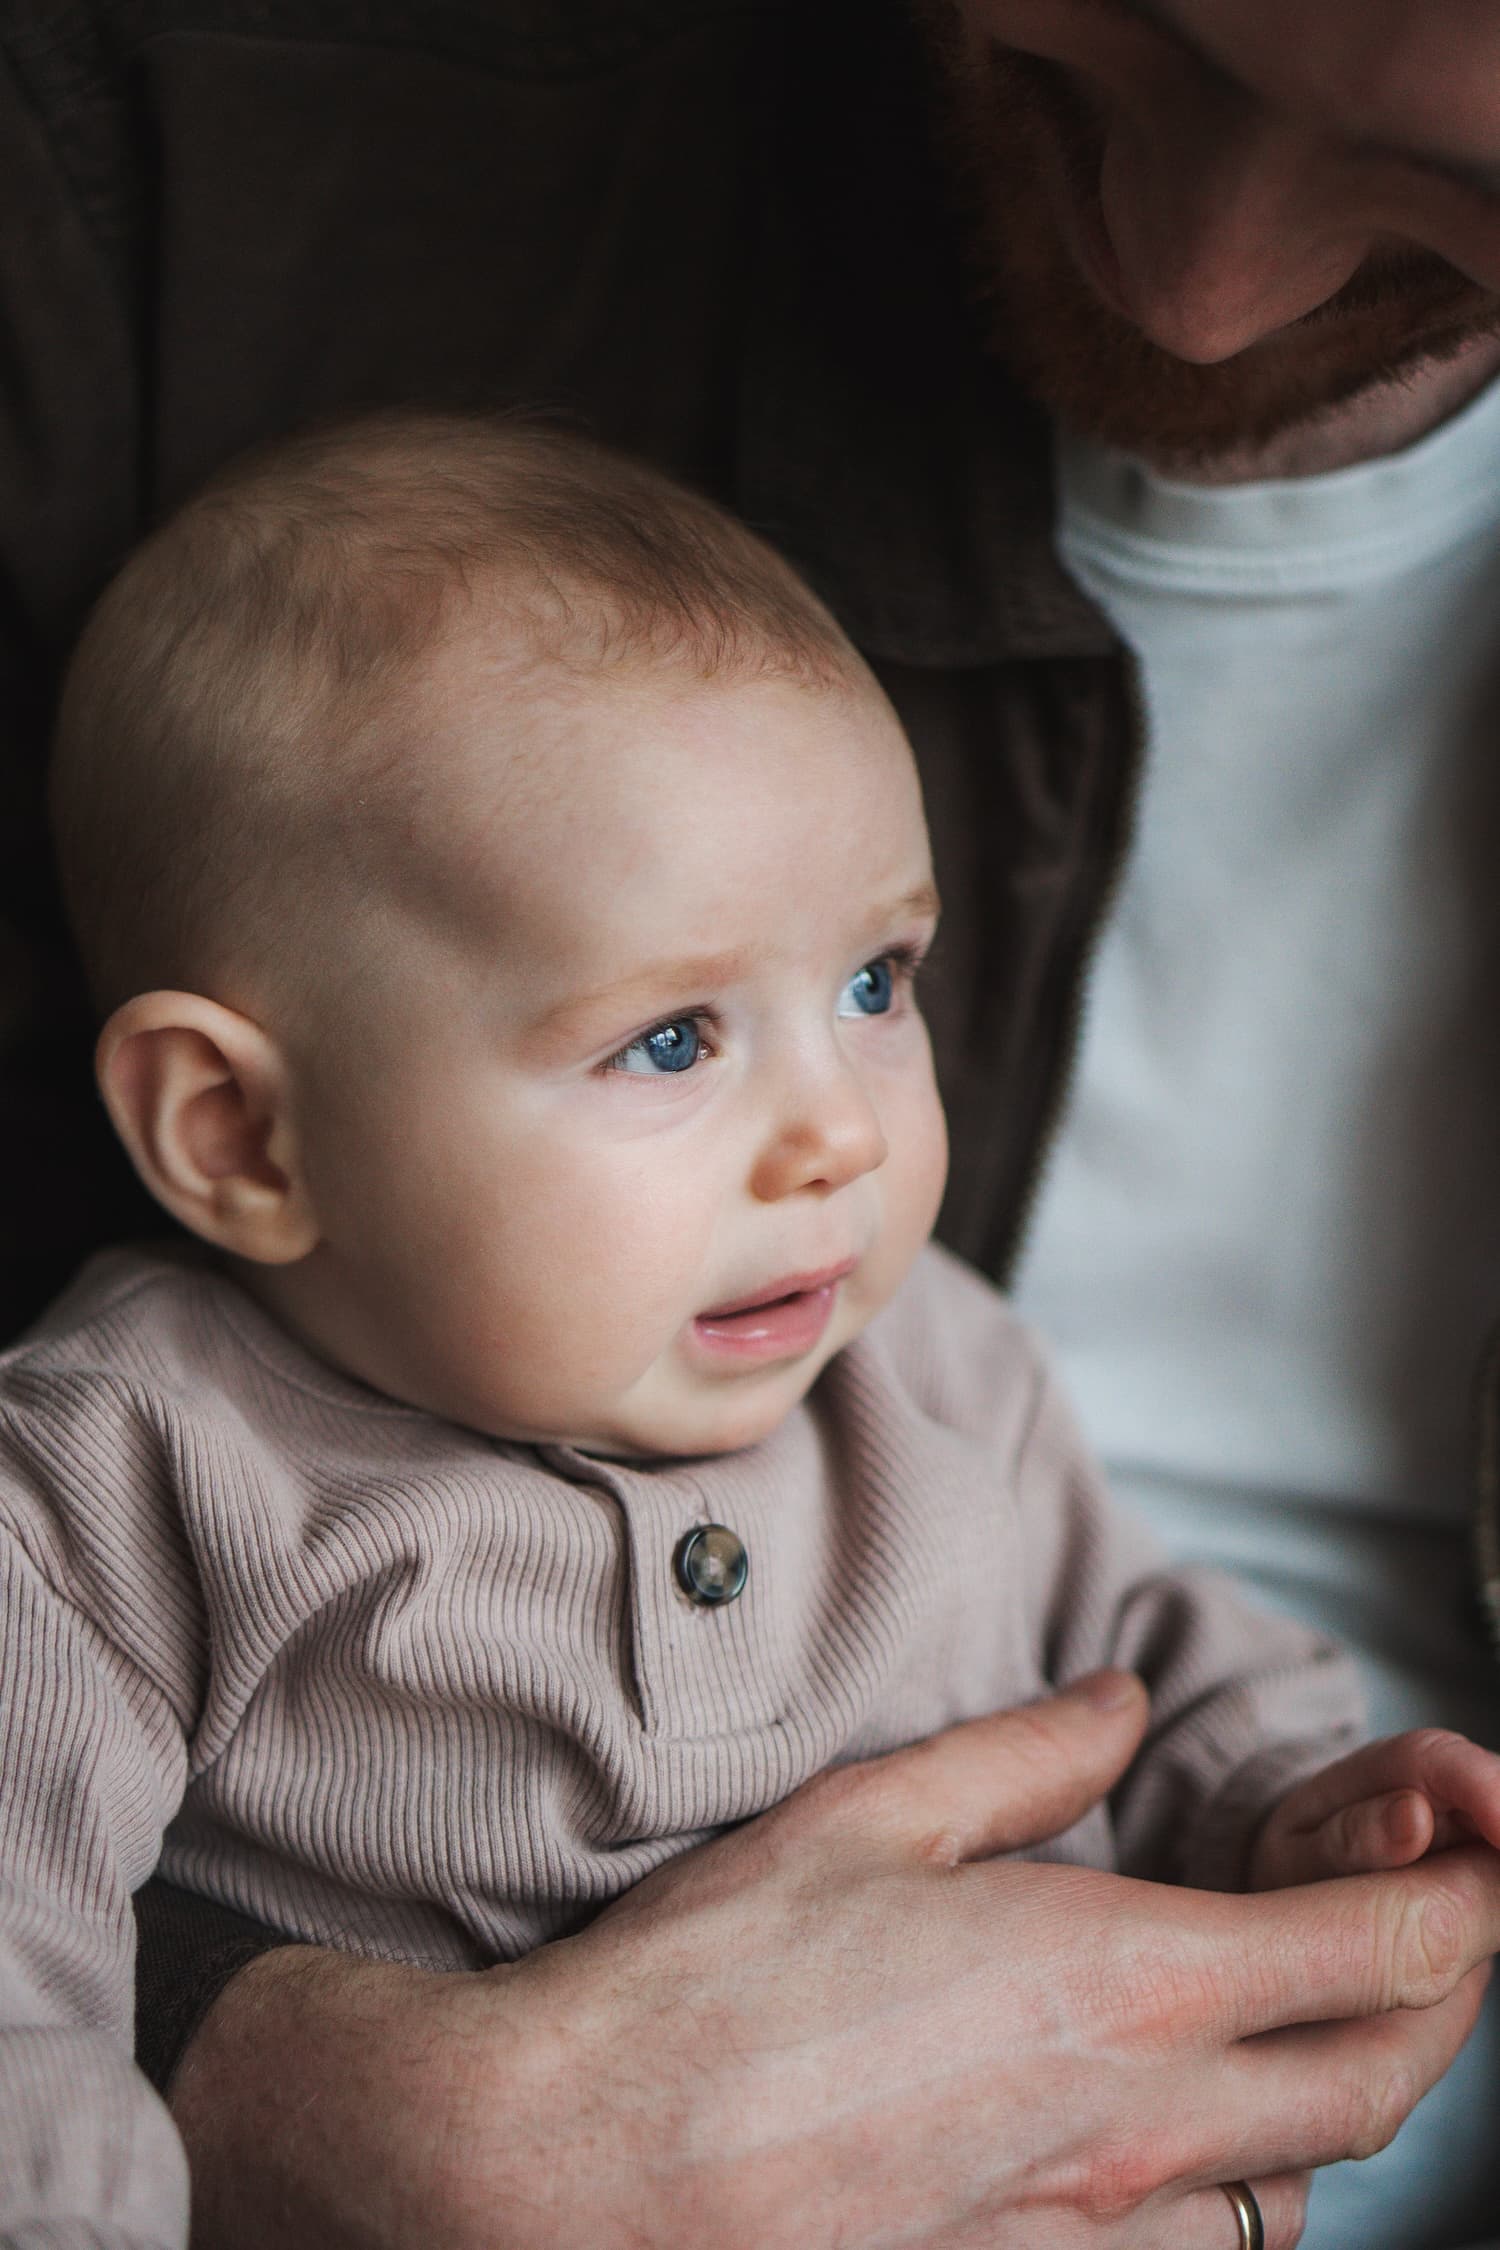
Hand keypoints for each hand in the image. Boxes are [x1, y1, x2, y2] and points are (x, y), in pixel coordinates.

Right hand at [170, 1674, 1499, 2249]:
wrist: (571, 2173)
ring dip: (1340, 2104)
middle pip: (1385, 2081)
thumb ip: (1026, 1757)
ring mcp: (1089, 2236)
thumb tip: (1117, 1705)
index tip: (1490, 1851)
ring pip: (1304, 2194)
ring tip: (1315, 2037)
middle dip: (1456, 1999)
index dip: (1475, 1900)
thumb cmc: (706, 1988)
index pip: (1382, 1952)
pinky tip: (1190, 2157)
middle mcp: (1137, 2128)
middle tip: (1453, 1934)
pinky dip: (1238, 2204)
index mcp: (1114, 1979)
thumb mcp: (868, 1817)